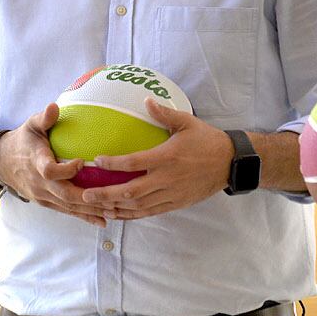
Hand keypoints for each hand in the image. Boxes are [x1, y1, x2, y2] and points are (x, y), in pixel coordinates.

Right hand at [0, 104, 108, 226]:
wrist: (3, 163)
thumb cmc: (23, 141)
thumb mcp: (31, 126)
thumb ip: (44, 118)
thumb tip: (54, 106)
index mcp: (36, 163)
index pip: (49, 171)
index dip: (65, 170)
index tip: (81, 162)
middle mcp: (39, 183)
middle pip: (64, 194)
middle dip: (88, 198)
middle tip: (111, 196)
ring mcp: (43, 196)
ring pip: (69, 206)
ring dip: (91, 210)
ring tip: (114, 210)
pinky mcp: (48, 203)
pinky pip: (67, 212)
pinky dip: (85, 217)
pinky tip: (103, 221)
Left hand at [79, 99, 231, 219]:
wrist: (230, 163)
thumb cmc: (207, 140)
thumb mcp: (187, 122)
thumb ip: (164, 113)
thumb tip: (146, 100)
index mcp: (167, 157)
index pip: (135, 163)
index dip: (114, 164)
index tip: (97, 160)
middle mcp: (167, 179)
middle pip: (131, 191)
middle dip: (106, 194)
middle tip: (86, 194)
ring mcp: (171, 194)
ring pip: (138, 206)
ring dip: (116, 208)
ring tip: (96, 207)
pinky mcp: (175, 204)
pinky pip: (150, 213)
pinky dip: (132, 215)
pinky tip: (117, 214)